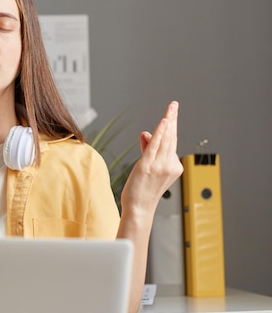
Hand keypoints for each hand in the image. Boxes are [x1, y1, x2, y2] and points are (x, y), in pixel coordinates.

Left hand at [121, 101, 183, 216]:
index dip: (171, 126)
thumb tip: (146, 133)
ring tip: (171, 109)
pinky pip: (155, 146)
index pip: (171, 142)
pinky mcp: (148, 166)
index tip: (172, 113)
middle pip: (171, 138)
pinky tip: (164, 122)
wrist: (139, 208)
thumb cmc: (142, 190)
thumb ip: (147, 149)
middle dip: (172, 119)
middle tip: (174, 104)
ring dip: (168, 122)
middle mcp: (169, 165)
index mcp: (173, 166)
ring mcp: (160, 166)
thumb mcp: (147, 167)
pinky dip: (160, 133)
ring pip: (165, 140)